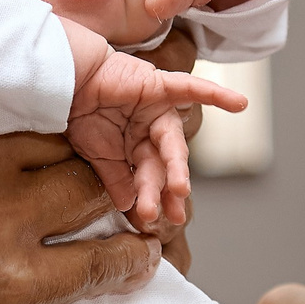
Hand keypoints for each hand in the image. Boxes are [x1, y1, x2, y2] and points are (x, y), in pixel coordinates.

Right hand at [0, 31, 160, 303]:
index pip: (25, 75)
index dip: (48, 77)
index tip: (54, 82)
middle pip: (72, 127)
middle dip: (91, 125)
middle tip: (98, 130)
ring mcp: (3, 230)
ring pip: (97, 187)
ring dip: (117, 184)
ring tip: (124, 185)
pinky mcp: (14, 294)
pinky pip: (103, 266)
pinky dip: (131, 254)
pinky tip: (138, 247)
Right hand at [65, 24, 247, 229]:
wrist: (65, 80)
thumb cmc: (80, 113)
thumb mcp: (98, 155)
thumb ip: (116, 178)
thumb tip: (127, 205)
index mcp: (136, 146)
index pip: (150, 176)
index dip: (153, 198)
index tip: (153, 223)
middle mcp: (150, 130)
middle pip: (163, 164)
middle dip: (167, 189)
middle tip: (174, 215)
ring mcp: (157, 109)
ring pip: (172, 140)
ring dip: (177, 165)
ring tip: (181, 189)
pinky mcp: (158, 86)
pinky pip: (190, 88)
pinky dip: (215, 94)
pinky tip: (239, 103)